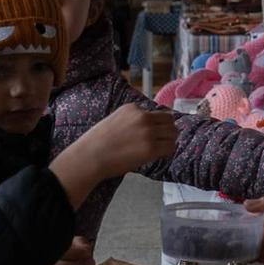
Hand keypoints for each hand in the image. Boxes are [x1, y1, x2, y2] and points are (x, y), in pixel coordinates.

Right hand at [38, 237, 96, 264]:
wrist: (55, 259)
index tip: (88, 253)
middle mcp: (42, 264)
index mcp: (49, 250)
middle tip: (91, 264)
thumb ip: (79, 243)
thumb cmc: (67, 251)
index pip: (65, 252)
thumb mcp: (73, 243)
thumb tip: (84, 247)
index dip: (79, 253)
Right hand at [51, 106, 178, 206]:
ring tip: (160, 149)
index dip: (159, 124)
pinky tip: (159, 155)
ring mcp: (148, 132)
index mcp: (133, 108)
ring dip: (169, 141)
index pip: (158, 113)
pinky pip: (170, 147)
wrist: (90, 155)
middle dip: (168, 131)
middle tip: (162, 141)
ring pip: (173, 133)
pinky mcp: (151, 148)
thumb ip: (133, 119)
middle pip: (170, 120)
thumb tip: (149, 126)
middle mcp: (143, 117)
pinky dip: (167, 151)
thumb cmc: (99, 141)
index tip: (156, 132)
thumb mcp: (116, 119)